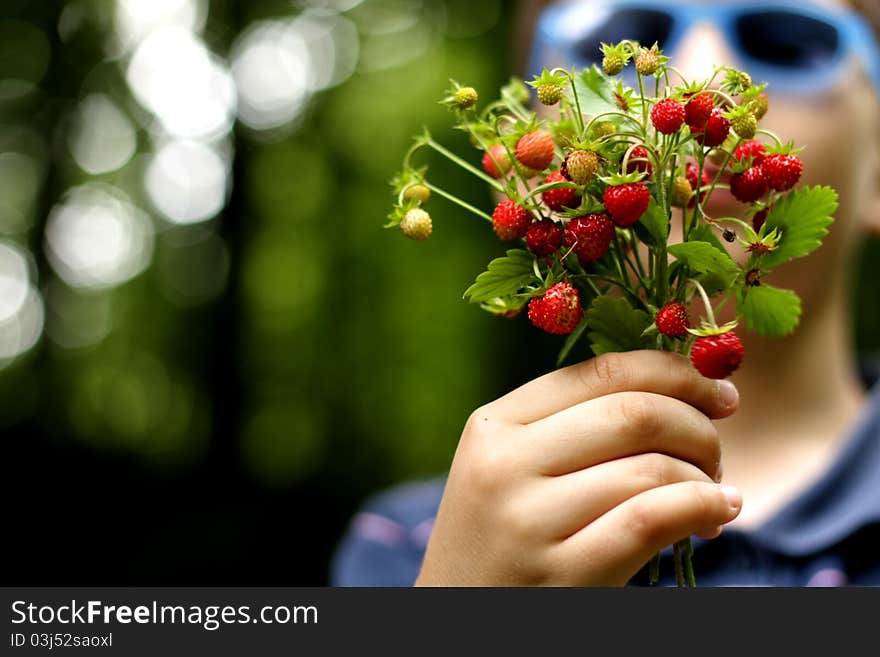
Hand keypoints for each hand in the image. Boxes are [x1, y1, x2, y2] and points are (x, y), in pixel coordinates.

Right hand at [415, 350, 741, 585]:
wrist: (459, 613)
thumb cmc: (500, 536)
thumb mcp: (508, 466)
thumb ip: (569, 424)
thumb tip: (677, 387)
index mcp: (494, 424)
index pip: (602, 371)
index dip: (675, 373)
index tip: (718, 393)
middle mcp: (504, 463)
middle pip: (634, 413)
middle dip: (698, 427)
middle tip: (715, 454)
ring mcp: (528, 521)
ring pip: (650, 468)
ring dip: (704, 477)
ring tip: (710, 496)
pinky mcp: (561, 575)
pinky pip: (652, 520)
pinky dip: (701, 507)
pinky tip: (717, 514)